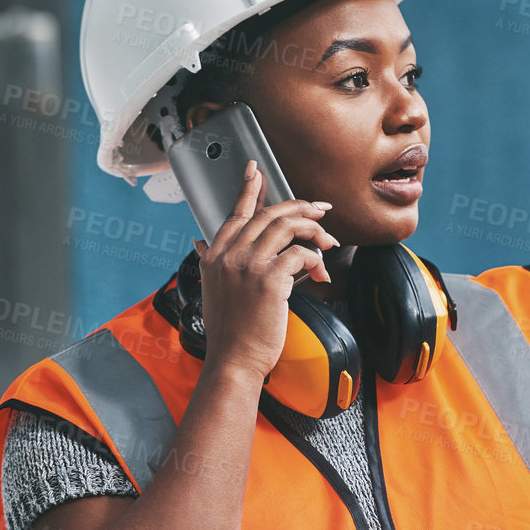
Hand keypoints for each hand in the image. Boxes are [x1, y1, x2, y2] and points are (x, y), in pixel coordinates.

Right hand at [193, 160, 338, 381]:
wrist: (233, 360)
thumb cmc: (230, 330)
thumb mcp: (212, 289)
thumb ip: (209, 262)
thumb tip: (200, 242)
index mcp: (215, 256)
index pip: (235, 214)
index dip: (248, 189)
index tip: (256, 170)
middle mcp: (229, 255)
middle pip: (268, 215)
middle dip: (300, 207)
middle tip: (320, 209)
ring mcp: (248, 266)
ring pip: (287, 227)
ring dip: (314, 231)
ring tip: (329, 242)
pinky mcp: (269, 280)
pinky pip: (301, 254)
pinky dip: (316, 260)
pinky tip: (321, 274)